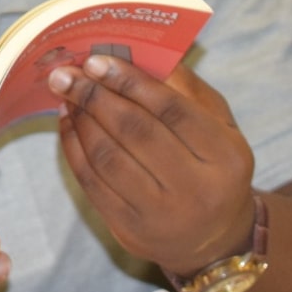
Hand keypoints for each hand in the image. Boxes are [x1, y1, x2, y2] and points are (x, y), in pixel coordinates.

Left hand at [49, 56, 254, 275]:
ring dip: (81, 119)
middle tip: (67, 73)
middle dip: (95, 96)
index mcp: (225, 156)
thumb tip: (138, 52)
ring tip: (66, 93)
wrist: (212, 239)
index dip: (130, 81)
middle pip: (135, 132)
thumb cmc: (212, 165)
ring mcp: (161, 215)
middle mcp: (197, 189)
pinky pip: (92, 182)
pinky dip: (74, 147)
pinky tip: (69, 123)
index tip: (96, 60)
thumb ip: (185, 88)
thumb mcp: (218, 125)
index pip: (172, 110)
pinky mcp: (130, 230)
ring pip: (108, 157)